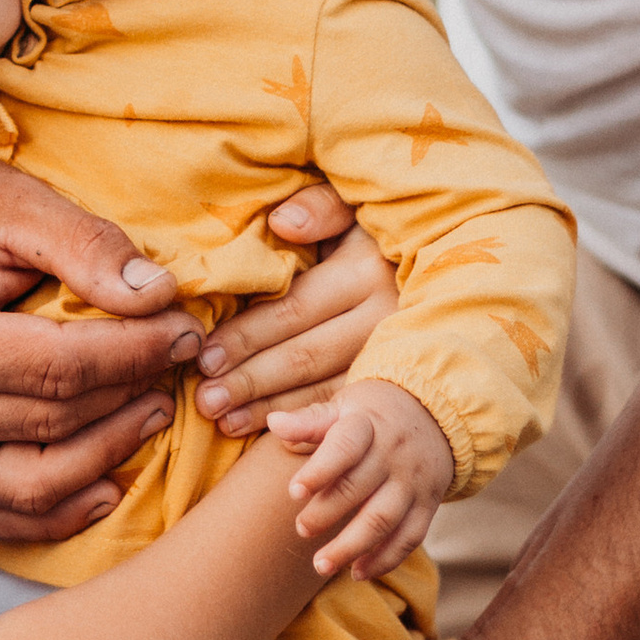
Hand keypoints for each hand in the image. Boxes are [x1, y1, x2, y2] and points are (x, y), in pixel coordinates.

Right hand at [0, 84, 201, 544]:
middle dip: (130, 393)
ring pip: (30, 484)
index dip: (136, 354)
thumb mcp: (10, 202)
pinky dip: (56, 512)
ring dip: (105, 456)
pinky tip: (107, 486)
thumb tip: (160, 296)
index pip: (62, 367)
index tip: (185, 330)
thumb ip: (85, 246)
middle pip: (53, 421)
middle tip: (182, 362)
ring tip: (154, 413)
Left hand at [194, 189, 397, 435]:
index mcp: (366, 270)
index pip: (293, 310)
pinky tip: (270, 432)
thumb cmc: (370, 229)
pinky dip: (304, 421)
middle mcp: (385, 317)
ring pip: (323, 388)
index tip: (204, 356)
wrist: (434, 256)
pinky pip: (344, 404)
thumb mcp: (351, 207)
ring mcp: (392, 353)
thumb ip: (318, 208)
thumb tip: (283, 223)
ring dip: (269, 409)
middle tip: (205, 399)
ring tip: (222, 419)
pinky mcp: (393, 378)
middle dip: (249, 380)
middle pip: (305, 356)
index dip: (246, 336)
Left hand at [273, 384, 453, 579]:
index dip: (319, 471)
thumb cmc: (372, 415)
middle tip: (301, 530)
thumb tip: (274, 423)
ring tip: (321, 565)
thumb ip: (309, 421)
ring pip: (383, 519)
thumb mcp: (343, 407)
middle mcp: (393, 454)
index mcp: (367, 425)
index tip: (293, 492)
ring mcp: (412, 482)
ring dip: (351, 547)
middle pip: (359, 488)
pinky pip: (409, 538)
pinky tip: (357, 572)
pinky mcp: (427, 505)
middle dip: (327, 513)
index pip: (344, 447)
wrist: (436, 416)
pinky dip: (385, 560)